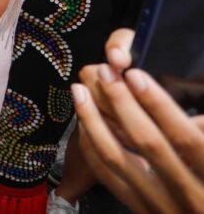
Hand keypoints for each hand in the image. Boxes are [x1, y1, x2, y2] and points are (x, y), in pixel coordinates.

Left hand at [73, 42, 203, 212]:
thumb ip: (203, 134)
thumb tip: (188, 111)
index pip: (186, 137)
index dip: (159, 104)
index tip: (135, 75)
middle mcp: (189, 198)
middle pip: (148, 143)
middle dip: (122, 102)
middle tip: (104, 71)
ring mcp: (161, 207)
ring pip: (117, 158)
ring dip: (94, 120)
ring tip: (79, 90)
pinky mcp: (140, 211)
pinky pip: (107, 176)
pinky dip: (91, 145)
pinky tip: (83, 122)